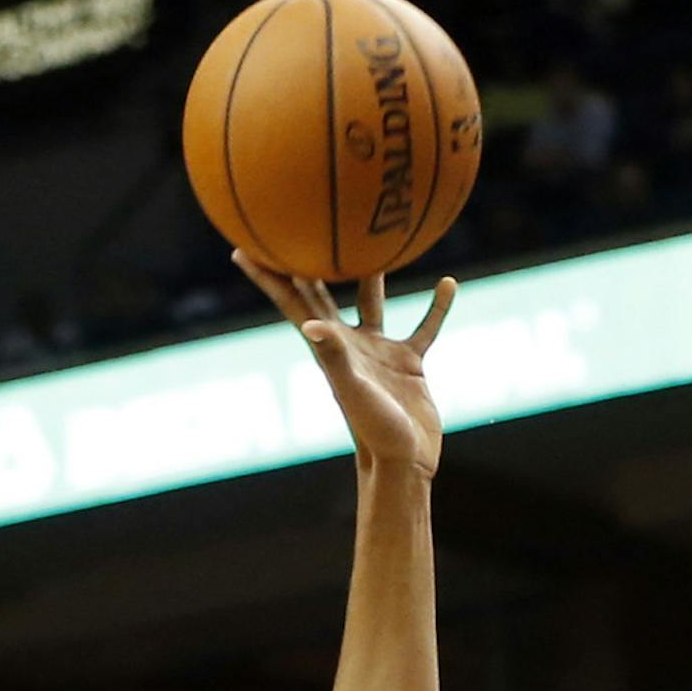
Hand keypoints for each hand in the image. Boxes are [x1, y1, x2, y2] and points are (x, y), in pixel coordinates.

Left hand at [234, 255, 456, 476]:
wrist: (404, 464)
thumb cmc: (374, 431)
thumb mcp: (353, 390)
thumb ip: (334, 355)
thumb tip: (310, 322)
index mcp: (328, 347)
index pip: (292, 302)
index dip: (268, 276)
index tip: (243, 247)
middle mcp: (349, 345)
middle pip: (323, 292)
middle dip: (306, 263)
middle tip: (295, 227)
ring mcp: (378, 353)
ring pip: (373, 301)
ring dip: (372, 273)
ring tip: (375, 236)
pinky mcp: (409, 363)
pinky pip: (424, 327)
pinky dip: (436, 308)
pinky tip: (448, 282)